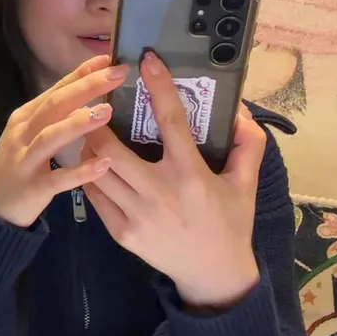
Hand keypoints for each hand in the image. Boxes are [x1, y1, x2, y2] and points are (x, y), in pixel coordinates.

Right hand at [0, 55, 127, 228]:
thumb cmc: (19, 167)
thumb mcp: (31, 136)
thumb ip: (56, 118)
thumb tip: (90, 97)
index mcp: (26, 117)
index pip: (56, 89)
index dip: (82, 73)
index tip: (109, 59)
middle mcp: (24, 133)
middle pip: (55, 105)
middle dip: (86, 88)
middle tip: (117, 74)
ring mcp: (26, 159)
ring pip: (52, 136)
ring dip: (79, 123)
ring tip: (108, 112)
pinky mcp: (32, 187)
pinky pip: (58, 178)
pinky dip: (80, 171)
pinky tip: (103, 165)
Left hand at [82, 51, 265, 310]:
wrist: (213, 275)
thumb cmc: (230, 223)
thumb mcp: (246, 183)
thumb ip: (248, 144)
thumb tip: (239, 111)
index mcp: (191, 175)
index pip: (171, 121)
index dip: (158, 87)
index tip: (147, 60)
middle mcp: (159, 192)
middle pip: (111, 145)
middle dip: (98, 119)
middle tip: (97, 102)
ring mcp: (136, 214)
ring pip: (96, 168)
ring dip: (89, 145)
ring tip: (90, 128)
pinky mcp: (120, 231)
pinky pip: (93, 194)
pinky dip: (89, 173)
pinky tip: (92, 162)